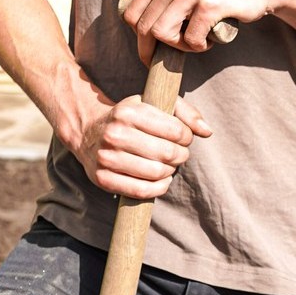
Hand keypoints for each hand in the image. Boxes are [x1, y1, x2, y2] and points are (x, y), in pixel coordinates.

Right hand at [73, 90, 211, 199]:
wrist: (89, 132)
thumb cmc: (131, 118)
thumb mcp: (154, 104)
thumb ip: (185, 112)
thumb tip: (207, 131)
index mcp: (129, 112)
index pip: (176, 130)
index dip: (187, 137)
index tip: (184, 137)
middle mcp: (114, 134)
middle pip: (167, 153)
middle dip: (181, 155)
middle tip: (178, 153)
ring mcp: (106, 157)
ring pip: (156, 173)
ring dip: (170, 171)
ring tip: (168, 164)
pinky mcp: (102, 178)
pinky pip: (142, 191)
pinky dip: (159, 188)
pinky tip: (162, 179)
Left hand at [123, 0, 294, 57]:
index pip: (131, 15)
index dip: (140, 38)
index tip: (154, 50)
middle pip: (145, 29)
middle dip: (157, 49)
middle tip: (179, 51)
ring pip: (162, 34)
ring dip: (179, 47)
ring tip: (196, 42)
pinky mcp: (210, 5)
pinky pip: (191, 39)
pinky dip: (199, 46)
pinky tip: (210, 39)